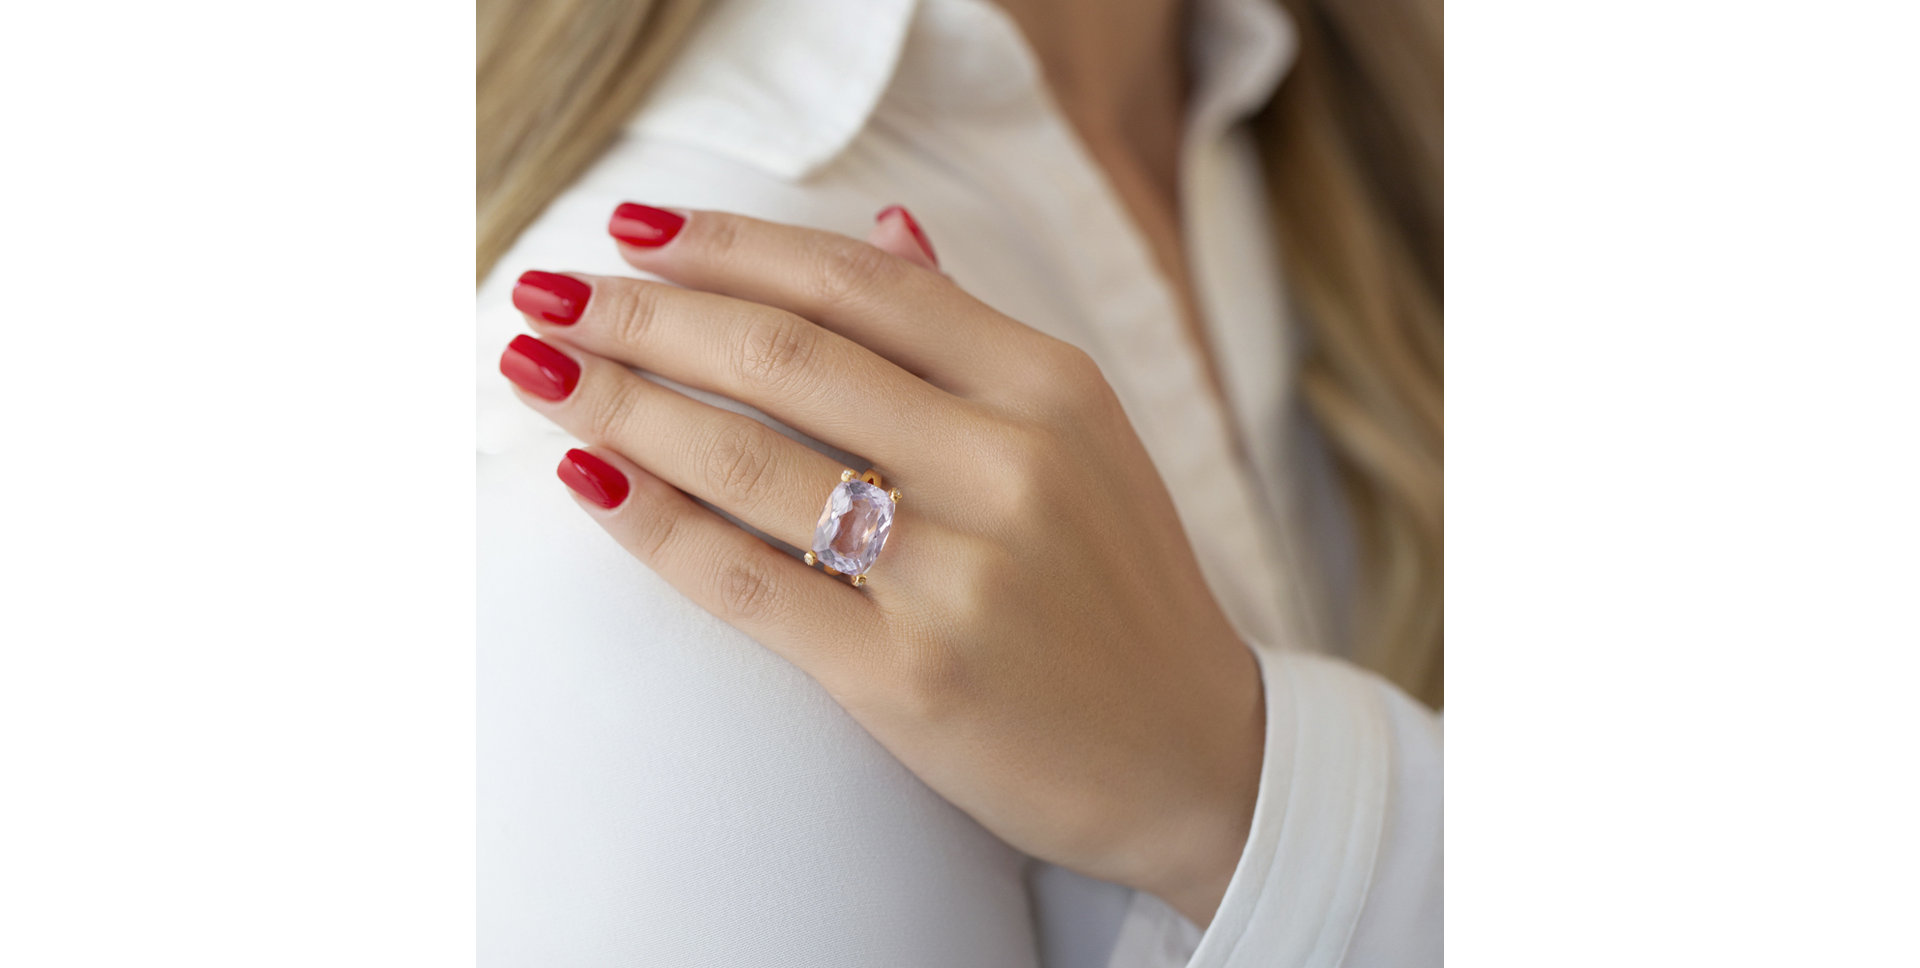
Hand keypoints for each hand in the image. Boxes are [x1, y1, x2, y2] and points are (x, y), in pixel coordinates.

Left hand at [500, 204, 1264, 923]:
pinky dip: (652, 522)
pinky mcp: (908, 676)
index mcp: (1049, 386)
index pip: (860, 281)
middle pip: (785, 353)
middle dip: (644, 313)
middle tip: (549, 292)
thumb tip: (881, 224)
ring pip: (749, 458)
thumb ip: (973, 334)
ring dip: (621, 402)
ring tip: (538, 369)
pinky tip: (589, 477)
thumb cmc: (1119, 588)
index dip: (730, 245)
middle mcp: (1008, 463)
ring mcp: (959, 573)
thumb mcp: (1080, 436)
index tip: (635, 230)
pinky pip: (746, 580)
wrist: (1193, 756)